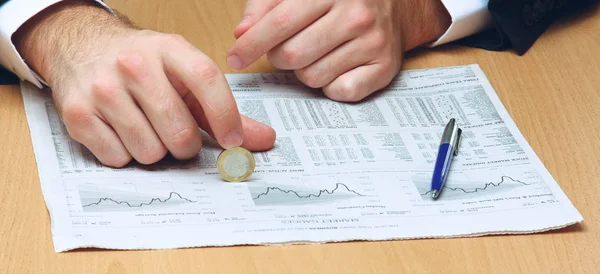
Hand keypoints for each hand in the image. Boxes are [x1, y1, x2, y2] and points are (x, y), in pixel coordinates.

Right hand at [13, 1, 275, 166]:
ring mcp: (103, 89)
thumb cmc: (144, 67)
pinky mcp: (77, 113)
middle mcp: (134, 65)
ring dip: (154, 150)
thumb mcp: (183, 76)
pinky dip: (125, 154)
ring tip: (146, 127)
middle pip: (179, 132)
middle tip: (177, 134)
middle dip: (185, 145)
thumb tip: (265, 140)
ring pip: (150, 152)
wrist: (84, 48)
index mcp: (169, 49)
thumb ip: (223, 110)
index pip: (207, 80)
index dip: (225, 116)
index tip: (233, 142)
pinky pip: (118, 159)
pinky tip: (121, 131)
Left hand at [227, 0, 450, 101]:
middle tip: (287, 50)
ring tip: (318, 54)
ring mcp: (373, 42)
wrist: (395, 6)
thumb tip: (242, 34)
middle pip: (292, 56)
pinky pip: (339, 92)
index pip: (280, 22)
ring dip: (305, 72)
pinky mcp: (384, 68)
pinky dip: (330, 86)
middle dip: (279, 58)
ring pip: (312, 77)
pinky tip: (337, 67)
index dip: (251, 44)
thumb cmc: (339, 0)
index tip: (235, 58)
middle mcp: (356, 14)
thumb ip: (266, 7)